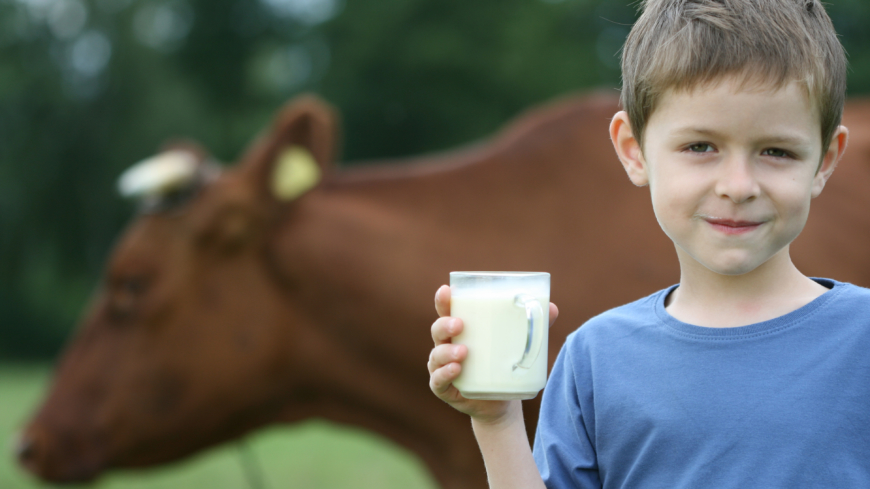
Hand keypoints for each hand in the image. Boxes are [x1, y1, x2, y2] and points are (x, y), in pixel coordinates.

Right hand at [427, 285, 558, 424]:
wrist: (501, 403)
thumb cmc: (503, 365)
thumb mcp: (516, 345)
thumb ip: (532, 327)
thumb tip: (552, 308)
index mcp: (460, 330)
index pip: (446, 310)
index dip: (444, 300)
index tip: (446, 290)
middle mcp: (447, 346)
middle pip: (438, 330)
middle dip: (445, 324)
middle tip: (460, 324)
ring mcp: (442, 368)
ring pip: (436, 355)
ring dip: (446, 352)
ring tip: (464, 352)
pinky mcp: (445, 388)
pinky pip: (437, 380)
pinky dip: (444, 374)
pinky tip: (456, 370)